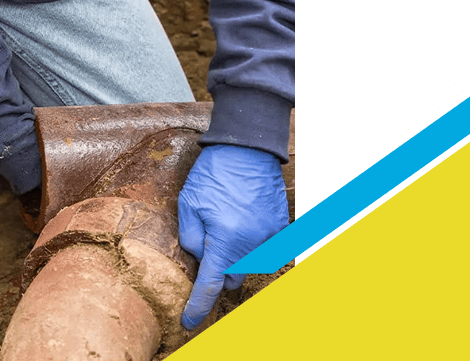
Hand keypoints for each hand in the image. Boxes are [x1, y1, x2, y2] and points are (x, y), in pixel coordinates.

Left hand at [178, 144, 288, 329]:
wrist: (248, 147)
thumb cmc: (214, 172)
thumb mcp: (188, 202)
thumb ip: (191, 238)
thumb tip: (199, 259)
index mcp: (224, 240)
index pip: (209, 286)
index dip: (197, 308)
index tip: (190, 323)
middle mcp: (251, 243)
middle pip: (232, 278)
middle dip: (219, 271)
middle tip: (210, 245)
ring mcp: (269, 236)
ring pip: (249, 265)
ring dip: (237, 257)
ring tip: (228, 226)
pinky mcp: (281, 227)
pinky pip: (266, 249)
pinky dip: (253, 244)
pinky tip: (244, 221)